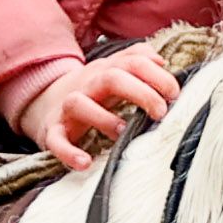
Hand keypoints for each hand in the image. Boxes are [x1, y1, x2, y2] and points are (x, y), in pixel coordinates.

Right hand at [15, 47, 176, 173]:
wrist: (46, 101)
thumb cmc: (94, 92)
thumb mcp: (114, 72)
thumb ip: (137, 61)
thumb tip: (160, 59)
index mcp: (107, 71)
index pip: (133, 62)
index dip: (157, 75)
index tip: (175, 94)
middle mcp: (88, 86)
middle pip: (111, 78)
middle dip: (140, 92)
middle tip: (161, 112)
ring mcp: (68, 107)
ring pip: (79, 104)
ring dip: (103, 117)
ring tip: (123, 131)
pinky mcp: (53, 131)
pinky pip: (56, 140)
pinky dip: (69, 152)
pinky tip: (85, 163)